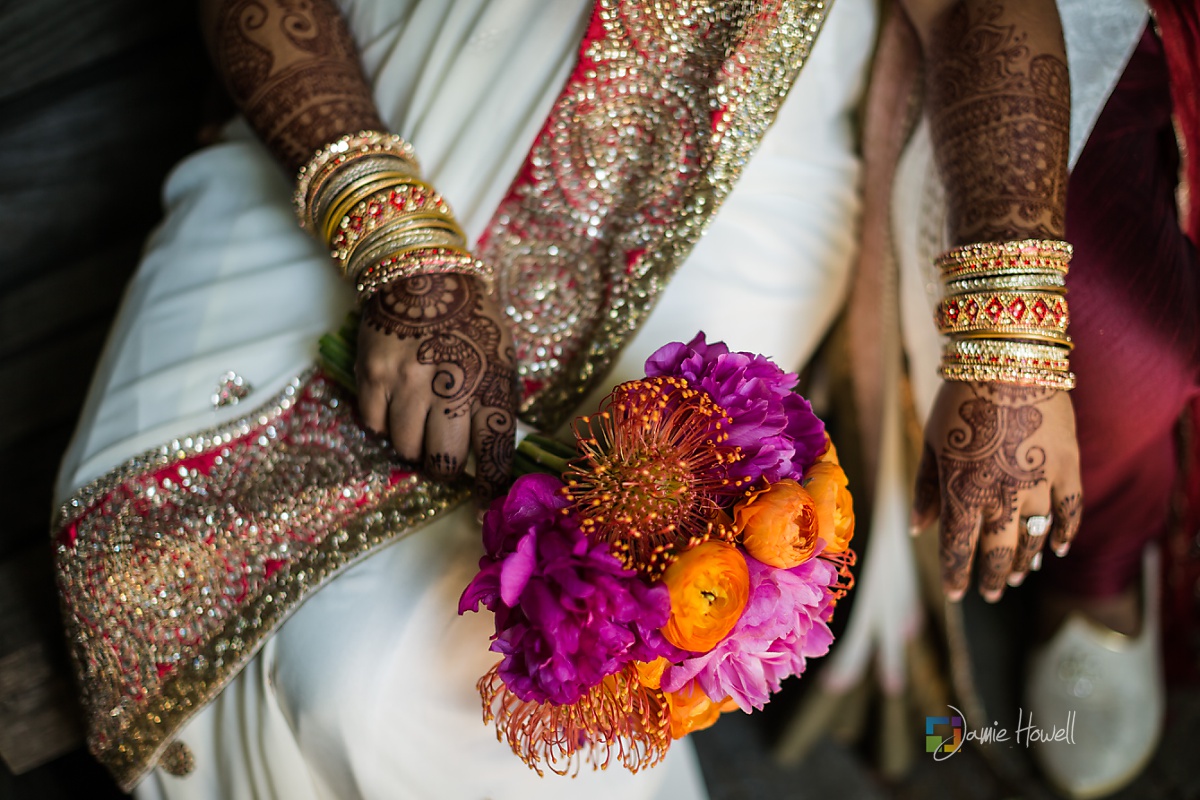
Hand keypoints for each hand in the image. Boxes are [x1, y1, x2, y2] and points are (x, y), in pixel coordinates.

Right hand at [356, 273, 515, 502]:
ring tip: (420, 422)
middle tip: (445, 459)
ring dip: (413, 445)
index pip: (494, 451)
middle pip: (444, 462)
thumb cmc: (470, 317)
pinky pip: (374, 426)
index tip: (486, 498)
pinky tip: (395, 405)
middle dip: (446, 468)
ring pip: (406, 449)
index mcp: (490, 381)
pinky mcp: (372, 375)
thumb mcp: (501, 355)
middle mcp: (449, 386)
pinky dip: (384, 424)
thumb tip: (496, 453)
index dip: (492, 483)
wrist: (421, 272)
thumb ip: (500, 403)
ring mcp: (407, 382)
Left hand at [912, 381, 1081, 601]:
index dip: (957, 575)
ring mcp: (1038, 483)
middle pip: (998, 552)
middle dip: (993, 578)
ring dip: (1026, 561)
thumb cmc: (958, 400)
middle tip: (993, 594)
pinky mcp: (1067, 466)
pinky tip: (1057, 548)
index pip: (958, 548)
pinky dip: (1065, 532)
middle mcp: (1001, 496)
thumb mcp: (931, 443)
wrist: (1006, 360)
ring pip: (1034, 537)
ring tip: (1020, 576)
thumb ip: (926, 489)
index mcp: (962, 491)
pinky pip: (1070, 510)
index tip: (956, 594)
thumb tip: (917, 529)